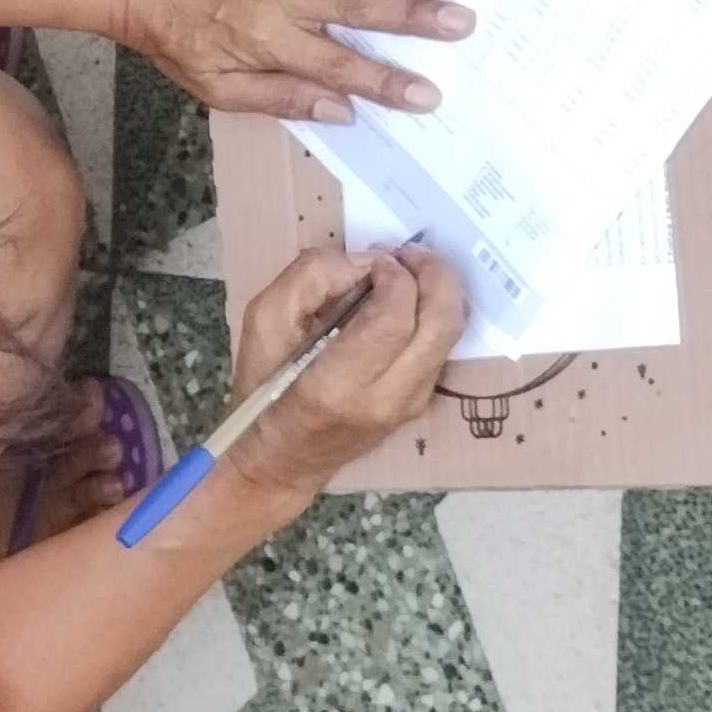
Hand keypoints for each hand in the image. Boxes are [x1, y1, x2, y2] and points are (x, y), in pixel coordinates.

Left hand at [119, 0, 470, 121]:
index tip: (429, 95)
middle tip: (462, 22)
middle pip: (359, 8)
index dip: (388, 84)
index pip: (341, 69)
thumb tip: (340, 111)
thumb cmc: (176, 36)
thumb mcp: (217, 87)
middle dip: (414, 17)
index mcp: (272, 41)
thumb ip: (278, 99)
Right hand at [221, 245, 468, 502]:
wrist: (283, 457)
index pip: (393, 318)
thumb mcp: (262, 324)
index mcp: (338, 384)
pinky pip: (441, 348)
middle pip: (441, 323)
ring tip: (408, 273)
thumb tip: (361, 263)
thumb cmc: (264, 388)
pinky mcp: (420, 404)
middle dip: (434, 276)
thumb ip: (308, 280)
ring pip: (450, 334)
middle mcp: (386, 398)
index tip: (373, 261)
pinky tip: (404, 304)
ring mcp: (410, 405)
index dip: (394, 276)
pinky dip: (432, 315)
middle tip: (409, 254)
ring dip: (437, 292)